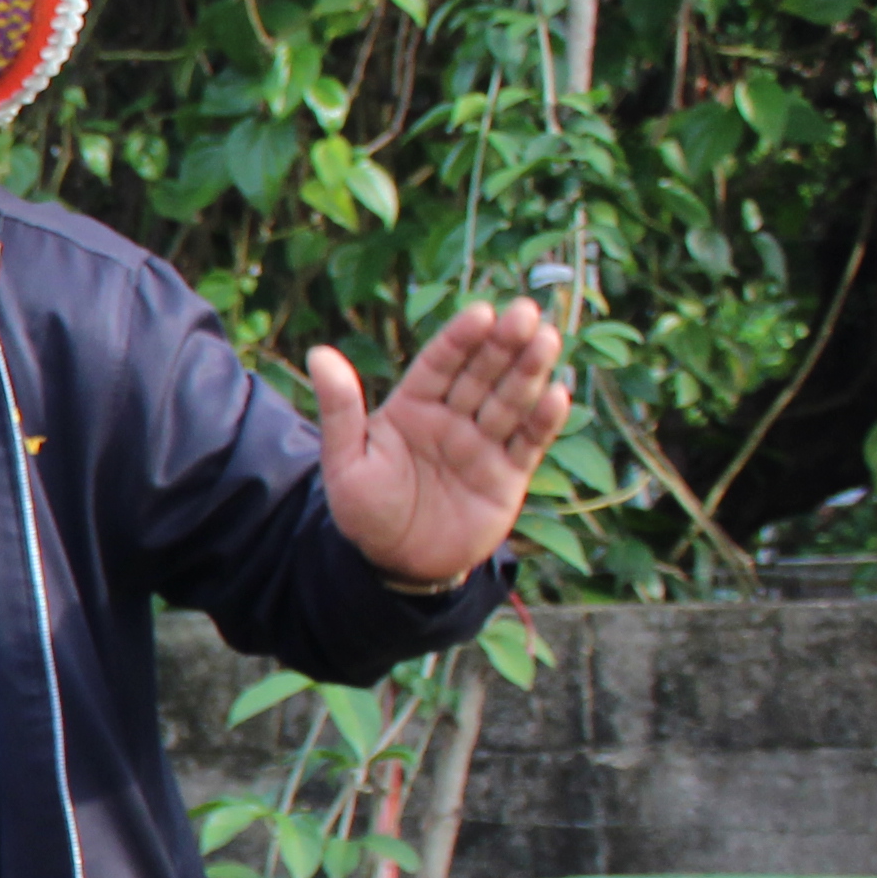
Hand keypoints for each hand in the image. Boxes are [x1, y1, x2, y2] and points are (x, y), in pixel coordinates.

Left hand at [308, 299, 574, 588]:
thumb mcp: (346, 461)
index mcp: (413, 407)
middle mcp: (452, 418)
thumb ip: (339, 409)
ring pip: (510, 400)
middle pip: (482, 373)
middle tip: (526, 313)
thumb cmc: (365, 511)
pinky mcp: (507, 475)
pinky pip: (528, 443)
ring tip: (547, 339)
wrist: (396, 565)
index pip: (440, 363)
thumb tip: (319, 354)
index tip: (482, 312)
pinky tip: (557, 395)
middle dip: (504, 343)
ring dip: (530, 371)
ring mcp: (482, 444)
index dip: (460, 338)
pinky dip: (543, 421)